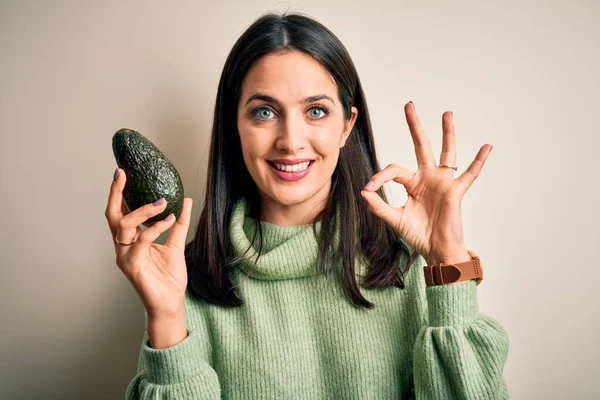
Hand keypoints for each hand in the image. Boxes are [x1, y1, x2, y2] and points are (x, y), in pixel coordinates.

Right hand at [104, 168, 192, 318]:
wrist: (171, 302)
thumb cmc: (169, 277)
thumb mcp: (176, 243)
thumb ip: (179, 222)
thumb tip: (186, 199)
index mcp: (131, 239)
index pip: (121, 211)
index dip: (119, 192)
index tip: (122, 171)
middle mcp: (123, 245)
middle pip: (113, 214)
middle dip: (116, 193)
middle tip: (123, 174)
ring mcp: (124, 255)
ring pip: (124, 224)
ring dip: (143, 210)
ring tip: (162, 201)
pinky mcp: (131, 264)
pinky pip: (142, 240)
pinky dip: (156, 227)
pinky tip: (169, 219)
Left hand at [360, 101, 491, 266]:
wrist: (435, 250)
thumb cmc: (418, 235)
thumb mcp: (394, 218)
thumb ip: (378, 205)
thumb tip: (363, 191)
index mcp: (412, 184)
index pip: (394, 170)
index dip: (380, 177)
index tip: (369, 187)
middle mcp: (428, 178)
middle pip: (421, 146)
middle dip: (415, 126)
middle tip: (409, 105)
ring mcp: (443, 182)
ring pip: (446, 152)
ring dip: (447, 133)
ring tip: (447, 113)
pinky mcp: (455, 191)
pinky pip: (470, 174)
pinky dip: (479, 161)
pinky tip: (487, 146)